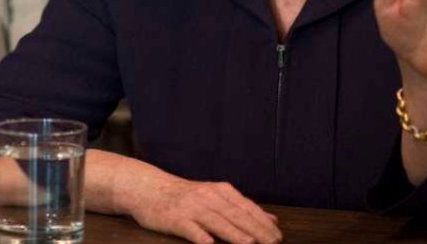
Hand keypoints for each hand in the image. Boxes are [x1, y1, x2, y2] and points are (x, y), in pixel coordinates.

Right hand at [126, 175, 281, 243]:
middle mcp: (208, 197)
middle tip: (273, 242)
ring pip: (216, 221)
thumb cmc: (184, 196)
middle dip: (256, 230)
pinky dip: (201, 236)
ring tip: (249, 243)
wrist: (148, 188)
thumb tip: (272, 220)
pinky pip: (190, 229)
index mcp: (220, 191)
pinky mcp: (175, 218)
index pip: (246, 208)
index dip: (263, 222)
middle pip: (235, 215)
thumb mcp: (215, 195)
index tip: (278, 236)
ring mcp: (191, 207)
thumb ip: (241, 207)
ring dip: (234, 233)